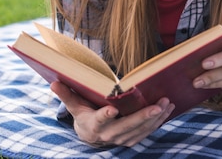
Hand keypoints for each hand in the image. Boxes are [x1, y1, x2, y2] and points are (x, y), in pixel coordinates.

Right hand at [50, 81, 174, 146]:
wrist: (90, 137)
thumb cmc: (83, 115)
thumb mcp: (74, 106)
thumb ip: (66, 95)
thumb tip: (53, 82)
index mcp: (94, 124)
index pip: (100, 119)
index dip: (106, 115)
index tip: (113, 109)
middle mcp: (109, 134)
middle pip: (127, 126)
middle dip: (143, 117)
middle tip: (157, 105)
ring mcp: (122, 138)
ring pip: (140, 130)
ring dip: (155, 118)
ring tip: (166, 104)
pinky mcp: (132, 139)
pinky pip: (147, 132)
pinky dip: (158, 122)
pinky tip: (167, 109)